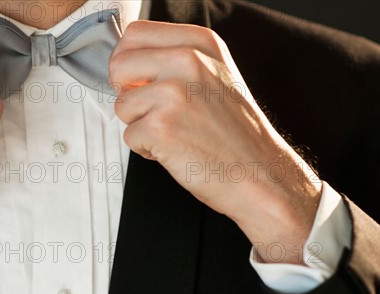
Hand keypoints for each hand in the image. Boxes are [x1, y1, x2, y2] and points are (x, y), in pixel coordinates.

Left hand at [110, 21, 321, 264]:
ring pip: (121, 104)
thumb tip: (129, 63)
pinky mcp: (161, 127)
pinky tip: (176, 149)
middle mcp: (187, 61)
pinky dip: (147, 149)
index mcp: (200, 44)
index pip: (136, 34)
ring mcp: (173, 93)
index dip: (128, 60)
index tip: (136, 79)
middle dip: (125, 92)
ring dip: (139, 124)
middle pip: (119, 64)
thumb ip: (174, 60)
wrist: (260, 174)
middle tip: (150, 110)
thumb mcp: (215, 76)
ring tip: (175, 132)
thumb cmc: (236, 133)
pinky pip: (129, 136)